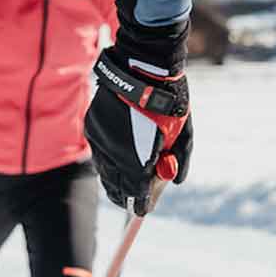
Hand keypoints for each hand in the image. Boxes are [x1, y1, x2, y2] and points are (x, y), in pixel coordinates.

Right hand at [86, 27, 192, 213]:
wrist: (142, 67)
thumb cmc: (170, 101)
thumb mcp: (183, 132)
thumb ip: (180, 159)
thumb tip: (176, 181)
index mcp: (137, 159)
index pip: (135, 194)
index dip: (140, 204)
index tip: (143, 209)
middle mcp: (114, 154)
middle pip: (115, 188)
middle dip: (124, 196)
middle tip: (132, 200)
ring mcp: (100, 140)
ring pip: (104, 171)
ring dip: (114, 178)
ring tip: (124, 181)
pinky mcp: (92, 126)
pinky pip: (98, 151)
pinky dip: (107, 158)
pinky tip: (117, 154)